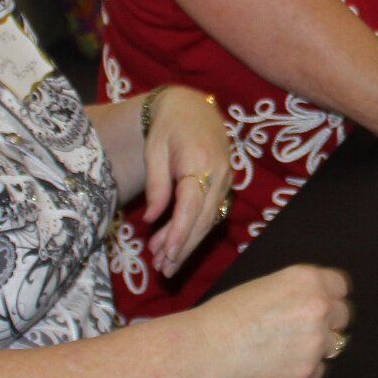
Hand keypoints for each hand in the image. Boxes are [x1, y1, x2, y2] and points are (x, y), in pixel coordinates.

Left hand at [138, 87, 231, 279]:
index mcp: (200, 161)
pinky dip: (194, 230)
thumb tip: (151, 219)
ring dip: (188, 243)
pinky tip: (176, 244)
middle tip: (163, 270)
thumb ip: (155, 185)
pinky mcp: (225, 184)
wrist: (193, 108)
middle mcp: (219, 173)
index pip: (191, 205)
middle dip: (184, 247)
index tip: (167, 255)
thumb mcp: (154, 151)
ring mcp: (226, 179)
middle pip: (203, 219)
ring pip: (209, 220)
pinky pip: (211, 212)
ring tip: (165, 263)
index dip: (180, 233)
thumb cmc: (168, 127)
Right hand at [193, 262, 353, 377]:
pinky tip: (282, 364)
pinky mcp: (308, 370)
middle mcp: (320, 307)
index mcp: (308, 279)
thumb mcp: (269, 284)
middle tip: (304, 329)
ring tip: (288, 348)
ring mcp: (317, 341)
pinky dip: (306, 370)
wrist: (208, 346)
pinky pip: (320, 370)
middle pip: (343, 316)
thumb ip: (300, 290)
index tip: (323, 305)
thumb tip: (318, 300)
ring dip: (318, 347)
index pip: (341, 287)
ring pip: (335, 344)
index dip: (331, 297)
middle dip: (328, 322)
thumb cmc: (228, 313)